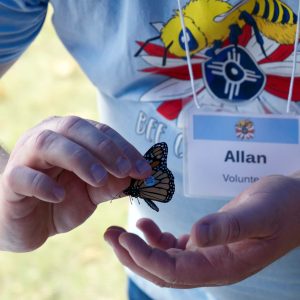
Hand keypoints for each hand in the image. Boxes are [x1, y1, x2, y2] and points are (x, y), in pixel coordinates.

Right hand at [0, 116, 150, 251]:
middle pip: (75, 127)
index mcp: (70, 136)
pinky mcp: (11, 181)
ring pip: (48, 143)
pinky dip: (44, 184)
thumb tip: (136, 176)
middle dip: (105, 148)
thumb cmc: (62, 200)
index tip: (144, 170)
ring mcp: (26, 157)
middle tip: (126, 171)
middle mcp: (47, 137)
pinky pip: (24, 176)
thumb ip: (112, 183)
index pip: (100, 131)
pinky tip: (60, 195)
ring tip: (99, 180)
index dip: (124, 148)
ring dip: (79, 159)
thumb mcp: (93, 192)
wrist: (28, 223)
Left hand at [105, 175, 299, 287]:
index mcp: (223, 266)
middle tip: (110, 235)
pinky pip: (174, 247)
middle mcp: (212, 265)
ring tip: (120, 230)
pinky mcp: (207, 242)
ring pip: (165, 259)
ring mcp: (208, 255)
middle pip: (163, 271)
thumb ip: (228, 226)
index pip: (174, 270)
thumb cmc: (280, 207)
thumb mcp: (258, 214)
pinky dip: (156, 238)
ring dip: (140, 247)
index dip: (146, 257)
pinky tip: (146, 225)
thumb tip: (196, 237)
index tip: (125, 238)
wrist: (291, 202)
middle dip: (133, 255)